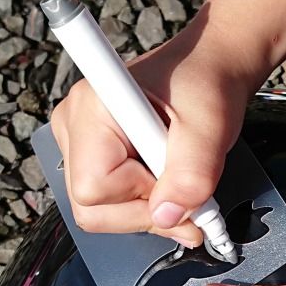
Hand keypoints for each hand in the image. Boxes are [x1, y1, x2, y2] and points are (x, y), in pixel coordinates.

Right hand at [50, 23, 251, 246]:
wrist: (211, 69)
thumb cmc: (207, 84)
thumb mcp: (210, 129)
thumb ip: (191, 176)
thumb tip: (166, 216)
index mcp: (92, 108)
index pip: (94, 188)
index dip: (141, 196)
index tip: (176, 178)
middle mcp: (73, 124)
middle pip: (90, 208)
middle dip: (144, 211)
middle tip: (182, 189)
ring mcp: (77, 142)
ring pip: (98, 212)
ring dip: (146, 208)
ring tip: (175, 178)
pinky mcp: (91, 156)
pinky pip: (107, 203)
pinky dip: (142, 203)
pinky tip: (164, 182)